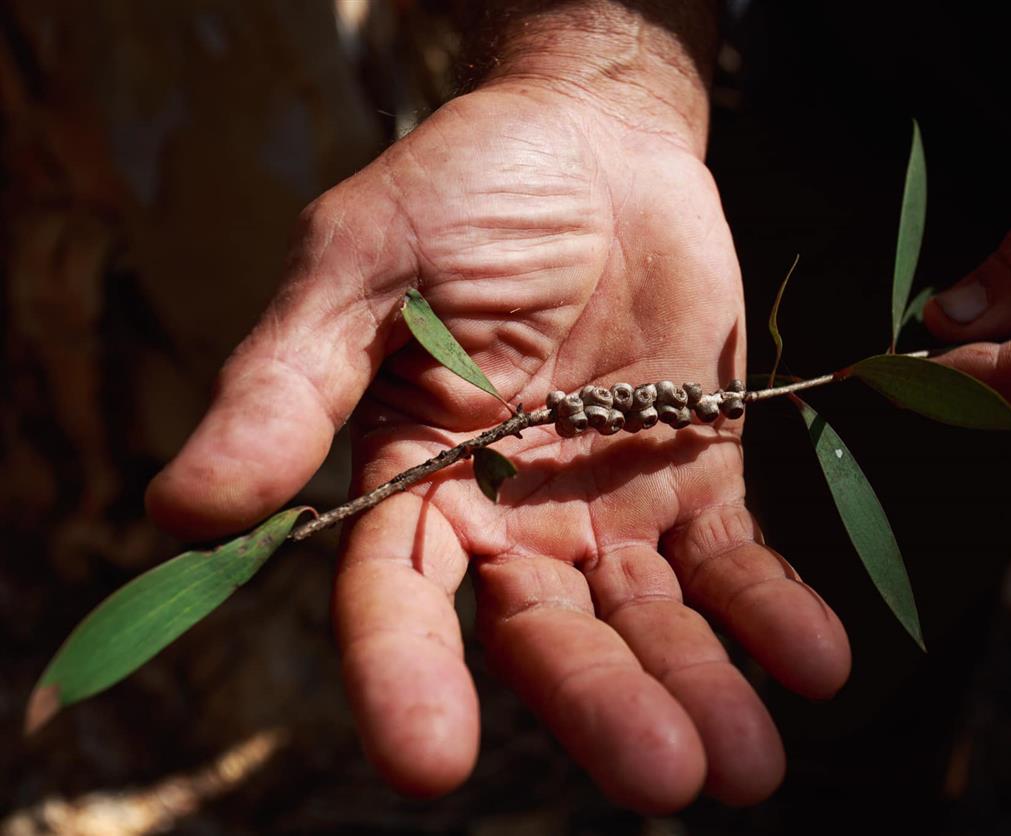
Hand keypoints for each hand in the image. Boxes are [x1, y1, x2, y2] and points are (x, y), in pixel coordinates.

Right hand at [145, 12, 848, 812]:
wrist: (591, 141)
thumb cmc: (462, 192)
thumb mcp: (361, 264)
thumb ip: (288, 382)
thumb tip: (183, 510)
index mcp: (415, 476)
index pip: (398, 596)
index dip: (405, 677)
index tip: (430, 764)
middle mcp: (512, 516)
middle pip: (548, 634)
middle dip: (602, 706)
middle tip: (659, 778)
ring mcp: (610, 504)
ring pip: (649, 619)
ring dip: (699, 687)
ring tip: (748, 768)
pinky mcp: (696, 474)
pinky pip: (735, 558)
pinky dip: (772, 610)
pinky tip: (817, 663)